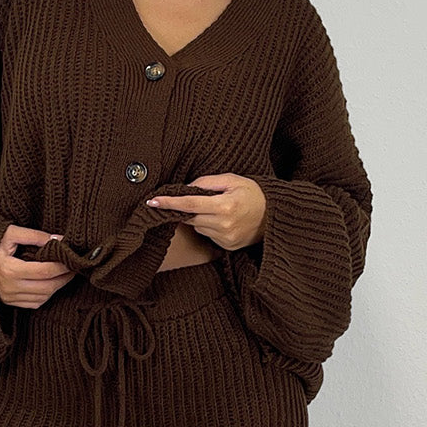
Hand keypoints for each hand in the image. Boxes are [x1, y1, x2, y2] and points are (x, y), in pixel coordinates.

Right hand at [0, 225, 74, 308]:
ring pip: (43, 297)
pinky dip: (47, 295)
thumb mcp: (10, 233)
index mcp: (9, 269)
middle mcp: (10, 287)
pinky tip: (50, 283)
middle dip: (64, 278)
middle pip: (47, 287)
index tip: (71, 259)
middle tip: (74, 267)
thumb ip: (34, 235)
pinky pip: (35, 303)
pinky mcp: (10, 302)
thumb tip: (58, 240)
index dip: (62, 266)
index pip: (45, 271)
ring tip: (64, 274)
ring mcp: (10, 297)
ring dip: (57, 287)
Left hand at [144, 174, 266, 250]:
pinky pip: (208, 235)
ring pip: (198, 226)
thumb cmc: (254, 194)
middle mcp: (224, 225)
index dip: (170, 203)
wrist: (274, 216)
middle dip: (186, 208)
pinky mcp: (227, 246)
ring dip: (200, 217)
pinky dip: (209, 226)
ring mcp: (225, 238)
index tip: (152, 201)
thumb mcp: (232, 180)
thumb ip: (207, 182)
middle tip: (194, 200)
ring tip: (218, 209)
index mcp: (225, 206)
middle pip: (191, 217)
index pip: (189, 204)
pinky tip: (223, 220)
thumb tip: (186, 186)